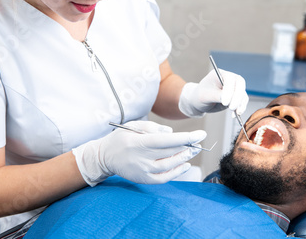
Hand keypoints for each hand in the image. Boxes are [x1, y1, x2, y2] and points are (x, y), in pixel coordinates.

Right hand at [72, 120, 206, 185]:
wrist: (104, 157)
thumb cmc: (121, 138)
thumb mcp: (134, 125)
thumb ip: (153, 127)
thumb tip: (171, 133)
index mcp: (139, 142)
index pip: (167, 140)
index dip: (186, 137)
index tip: (200, 133)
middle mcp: (141, 158)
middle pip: (171, 153)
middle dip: (188, 146)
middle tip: (199, 141)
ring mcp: (143, 171)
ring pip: (169, 166)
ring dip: (184, 158)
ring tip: (193, 151)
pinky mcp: (144, 179)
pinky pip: (164, 178)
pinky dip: (176, 172)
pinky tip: (185, 165)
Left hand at [179, 69, 248, 117]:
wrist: (199, 102)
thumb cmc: (200, 96)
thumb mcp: (205, 96)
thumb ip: (217, 96)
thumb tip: (229, 100)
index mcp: (219, 74)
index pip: (229, 79)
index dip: (229, 90)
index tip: (224, 102)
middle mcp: (228, 79)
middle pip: (240, 84)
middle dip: (238, 96)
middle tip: (231, 107)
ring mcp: (233, 87)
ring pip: (242, 93)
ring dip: (241, 103)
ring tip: (236, 112)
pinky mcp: (236, 96)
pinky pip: (242, 101)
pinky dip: (241, 107)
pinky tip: (235, 114)